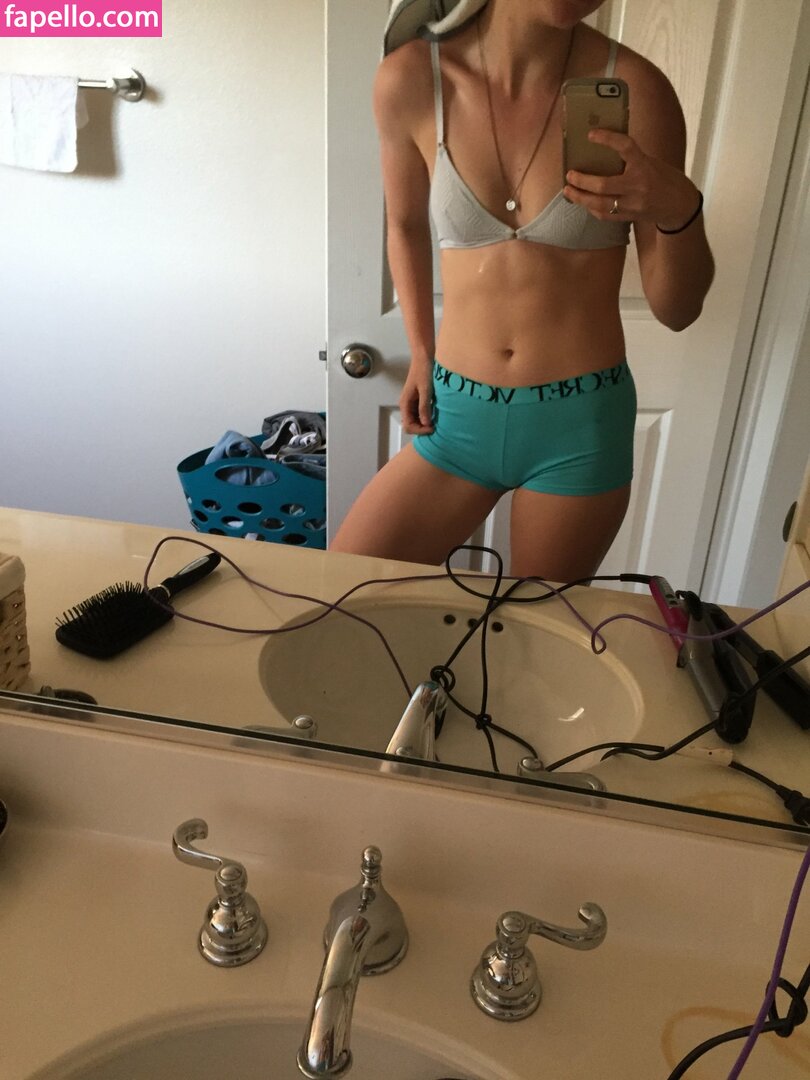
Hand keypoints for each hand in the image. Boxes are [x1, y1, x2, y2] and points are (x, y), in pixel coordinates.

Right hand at [399, 362, 433, 434]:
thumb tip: (426, 423)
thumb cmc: (423, 370)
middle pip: (412, 425)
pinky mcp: (419, 400)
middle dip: (423, 428)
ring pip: (417, 421)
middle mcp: (407, 405)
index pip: (408, 426)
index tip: (433, 428)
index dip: (420, 430)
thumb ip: (424, 406)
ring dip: (426, 423)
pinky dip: (429, 416)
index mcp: (405, 403)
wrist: (424, 357)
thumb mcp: (425, 389)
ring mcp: (413, 403)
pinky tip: (437, 413)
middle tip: (437, 426)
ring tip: (438, 420)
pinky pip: (422, 413)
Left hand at [563, 129, 699, 229]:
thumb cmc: (664, 178)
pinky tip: (584, 203)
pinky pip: (605, 215)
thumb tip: (604, 150)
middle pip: (602, 185)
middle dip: (581, 181)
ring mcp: (633, 204)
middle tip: (569, 175)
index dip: (608, 139)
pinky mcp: (629, 217)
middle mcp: (638, 186)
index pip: (626, 147)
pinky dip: (592, 208)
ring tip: (568, 191)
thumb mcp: (650, 162)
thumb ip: (631, 159)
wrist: (679, 205)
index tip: (591, 134)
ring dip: (580, 198)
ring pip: (599, 204)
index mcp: (644, 165)